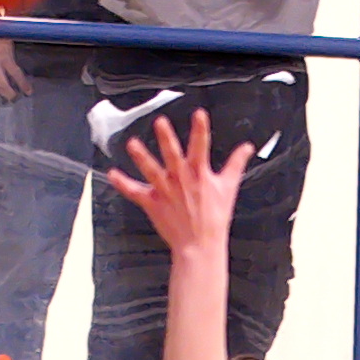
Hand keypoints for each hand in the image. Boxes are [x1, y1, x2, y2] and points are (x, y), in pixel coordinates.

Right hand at [0, 38, 26, 101]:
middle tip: (14, 98)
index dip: (24, 86)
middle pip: (4, 86)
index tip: (28, 92)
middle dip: (10, 94)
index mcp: (6, 58)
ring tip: (2, 97)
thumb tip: (18, 72)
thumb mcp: (9, 46)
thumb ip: (12, 59)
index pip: (17, 76)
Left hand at [99, 110, 253, 257]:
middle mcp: (181, 179)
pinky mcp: (152, 203)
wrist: (200, 244)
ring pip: (151, 170)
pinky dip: (122, 184)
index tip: (199, 114)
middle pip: (173, 155)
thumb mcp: (229, 187)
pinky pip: (135, 192)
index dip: (200, 130)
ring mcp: (165, 191)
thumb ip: (236, 163)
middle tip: (160, 122)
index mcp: (199, 173)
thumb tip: (247, 147)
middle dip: (167, 138)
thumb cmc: (214, 217)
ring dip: (141, 157)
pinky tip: (112, 174)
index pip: (201, 146)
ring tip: (132, 144)